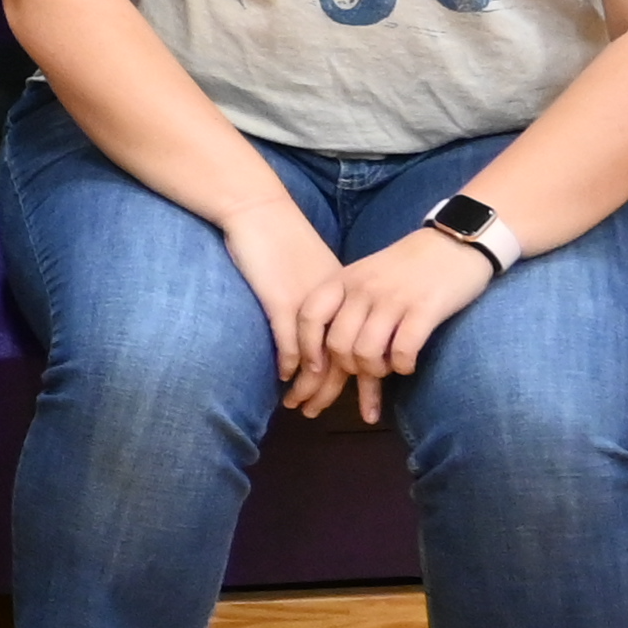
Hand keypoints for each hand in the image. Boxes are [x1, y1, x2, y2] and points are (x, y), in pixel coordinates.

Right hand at [224, 198, 354, 405]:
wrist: (260, 211)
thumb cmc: (284, 240)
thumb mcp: (313, 274)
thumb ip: (325, 305)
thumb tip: (326, 339)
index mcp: (346, 300)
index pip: (362, 351)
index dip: (366, 383)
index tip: (366, 409)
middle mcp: (334, 307)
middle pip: (343, 361)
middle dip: (335, 393)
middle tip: (323, 416)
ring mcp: (308, 305)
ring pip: (316, 357)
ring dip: (309, 386)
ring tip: (300, 406)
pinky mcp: (281, 300)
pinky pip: (289, 340)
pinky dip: (289, 362)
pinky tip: (286, 378)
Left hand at [292, 228, 496, 417]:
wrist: (454, 241)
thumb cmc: (406, 266)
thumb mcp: (366, 277)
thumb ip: (347, 305)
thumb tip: (328, 347)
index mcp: (344, 279)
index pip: (309, 317)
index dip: (308, 349)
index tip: (318, 368)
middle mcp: (363, 288)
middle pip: (338, 344)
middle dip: (349, 368)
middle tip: (366, 369)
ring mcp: (393, 297)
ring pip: (366, 351)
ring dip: (376, 370)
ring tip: (388, 366)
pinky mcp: (425, 308)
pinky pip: (403, 350)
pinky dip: (402, 366)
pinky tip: (408, 364)